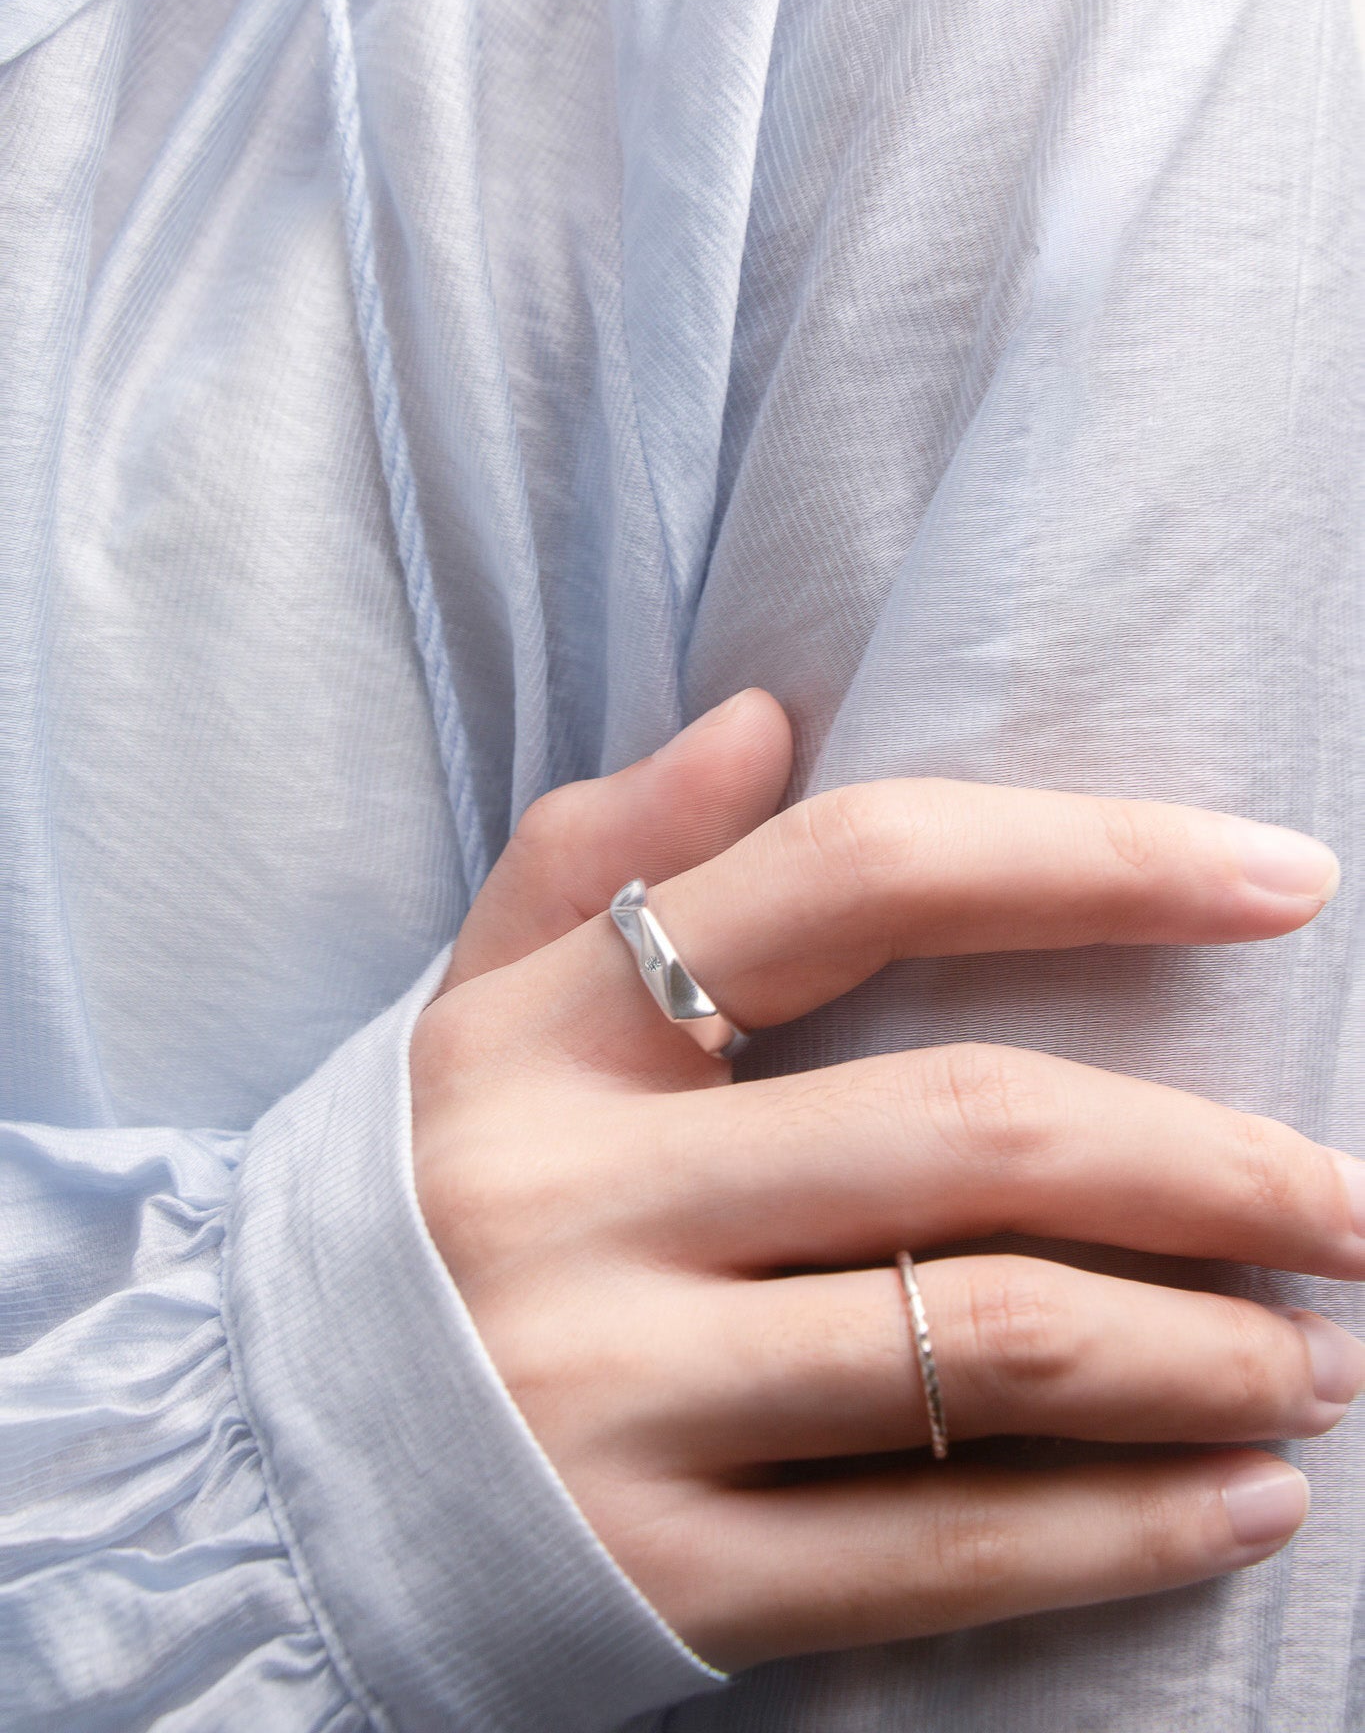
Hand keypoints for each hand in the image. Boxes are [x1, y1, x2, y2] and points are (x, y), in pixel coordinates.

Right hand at [411, 691, 1359, 1670]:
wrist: (254, 1470)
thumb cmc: (410, 1209)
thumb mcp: (466, 1013)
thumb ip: (601, 856)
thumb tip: (767, 714)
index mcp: (551, 1034)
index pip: (854, 876)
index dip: (1089, 856)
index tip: (1281, 875)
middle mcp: (583, 1198)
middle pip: (972, 1128)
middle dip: (1213, 1163)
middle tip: (1352, 1201)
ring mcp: (618, 1394)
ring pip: (991, 1342)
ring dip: (1209, 1349)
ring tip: (1324, 1356)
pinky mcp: (659, 1579)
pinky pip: (944, 1549)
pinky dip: (1130, 1528)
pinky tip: (1245, 1501)